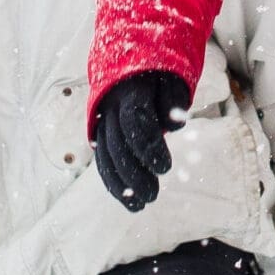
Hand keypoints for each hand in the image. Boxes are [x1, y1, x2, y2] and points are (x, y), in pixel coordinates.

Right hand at [91, 71, 192, 212]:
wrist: (129, 67)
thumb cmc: (159, 75)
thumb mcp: (172, 79)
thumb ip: (174, 99)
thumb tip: (174, 125)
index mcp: (129, 91)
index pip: (134, 121)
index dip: (148, 147)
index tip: (166, 169)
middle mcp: (110, 108)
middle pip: (117, 144)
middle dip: (134, 174)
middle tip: (153, 196)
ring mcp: (101, 122)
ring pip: (105, 156)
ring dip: (120, 185)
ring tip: (139, 206)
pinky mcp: (99, 134)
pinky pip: (102, 160)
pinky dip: (112, 182)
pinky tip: (127, 200)